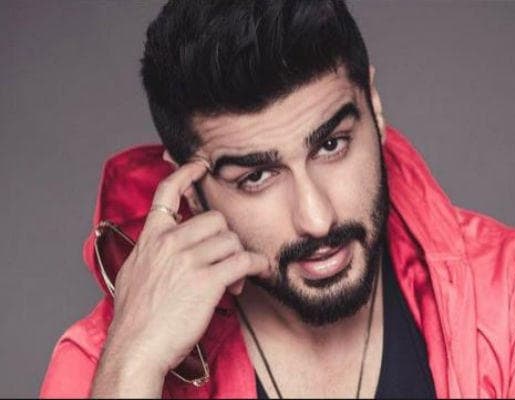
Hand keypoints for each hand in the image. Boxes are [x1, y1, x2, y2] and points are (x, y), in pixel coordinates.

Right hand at [92, 160, 269, 396]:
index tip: (200, 166)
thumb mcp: (134, 273)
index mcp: (151, 238)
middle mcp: (169, 243)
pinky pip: (244, 260)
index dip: (185, 174)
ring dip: (238, 259)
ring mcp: (188, 260)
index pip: (166, 193)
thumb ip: (151, 252)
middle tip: (225, 263)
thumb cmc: (137, 318)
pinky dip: (256, 266)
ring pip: (231, 240)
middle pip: (215, 220)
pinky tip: (255, 273)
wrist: (136, 348)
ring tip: (231, 280)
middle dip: (226, 240)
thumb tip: (166, 244)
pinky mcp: (206, 280)